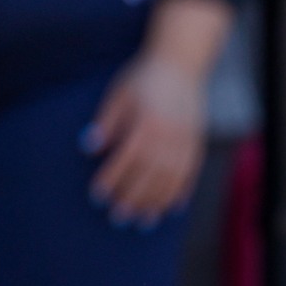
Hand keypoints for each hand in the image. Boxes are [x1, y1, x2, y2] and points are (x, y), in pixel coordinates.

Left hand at [84, 53, 207, 227]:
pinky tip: (171, 209)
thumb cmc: (142, 78)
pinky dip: (180, 194)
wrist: (181, 64)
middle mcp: (169, 137)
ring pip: (171, 181)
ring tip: (142, 222)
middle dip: (132, 199)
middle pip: (149, 176)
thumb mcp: (118, 94)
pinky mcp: (197, 145)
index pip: (126, 159)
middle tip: (117, 218)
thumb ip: (106, 122)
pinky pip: (190, 176)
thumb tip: (88, 147)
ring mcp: (186, 143)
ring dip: (156, 203)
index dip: (111, 179)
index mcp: (146, 124)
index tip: (97, 196)